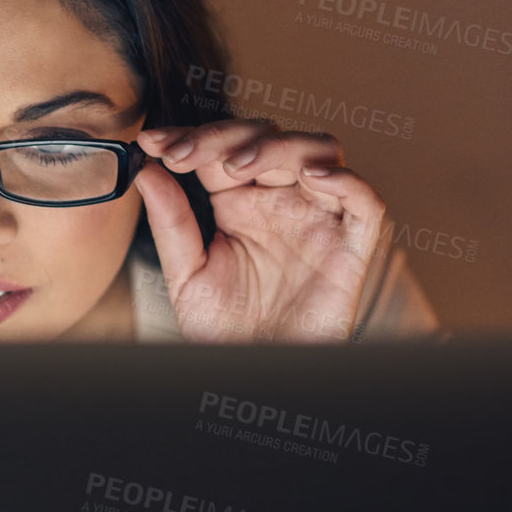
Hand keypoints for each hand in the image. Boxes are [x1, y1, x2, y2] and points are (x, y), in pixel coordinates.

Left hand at [133, 119, 386, 342]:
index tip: (153, 141)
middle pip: (268, 138)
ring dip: (278, 147)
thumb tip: (146, 171)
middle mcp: (281, 203)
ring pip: (319, 152)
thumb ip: (171, 222)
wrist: (255, 374)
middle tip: (183, 154)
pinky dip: (346, 181)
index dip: (191, 137)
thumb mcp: (187, 275)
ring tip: (237, 166)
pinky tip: (312, 177)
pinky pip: (365, 204)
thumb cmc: (225, 329)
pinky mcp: (352, 250)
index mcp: (240, 204)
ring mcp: (319, 221)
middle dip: (223, 137)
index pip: (222, 150)